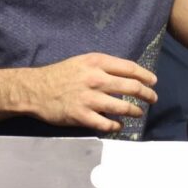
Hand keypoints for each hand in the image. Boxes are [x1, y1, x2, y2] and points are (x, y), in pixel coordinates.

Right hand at [23, 53, 157, 132]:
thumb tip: (128, 74)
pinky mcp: (82, 116)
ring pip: (123, 107)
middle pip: (131, 88)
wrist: (35, 90)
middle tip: (153, 98)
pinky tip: (119, 125)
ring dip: (135, 111)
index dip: (146, 76)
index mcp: (97, 63)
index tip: (153, 82)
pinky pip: (106, 124)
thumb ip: (104, 66)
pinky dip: (116, 126)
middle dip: (147, 94)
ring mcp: (89, 99)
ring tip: (139, 113)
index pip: (130, 68)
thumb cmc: (61, 74)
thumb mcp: (83, 61)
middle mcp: (96, 79)